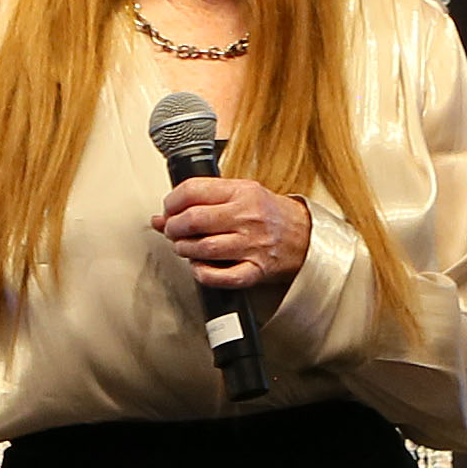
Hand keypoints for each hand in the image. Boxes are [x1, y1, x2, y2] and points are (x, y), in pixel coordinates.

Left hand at [154, 170, 311, 305]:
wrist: (305, 236)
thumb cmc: (270, 214)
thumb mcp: (240, 195)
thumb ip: (202, 202)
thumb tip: (162, 218)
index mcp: (242, 192)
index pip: (193, 190)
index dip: (171, 202)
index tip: (169, 210)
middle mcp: (247, 217)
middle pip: (194, 220)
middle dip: (174, 227)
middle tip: (173, 231)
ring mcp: (252, 245)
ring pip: (204, 248)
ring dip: (184, 250)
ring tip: (184, 247)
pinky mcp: (256, 270)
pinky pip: (222, 277)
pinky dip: (203, 274)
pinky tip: (199, 267)